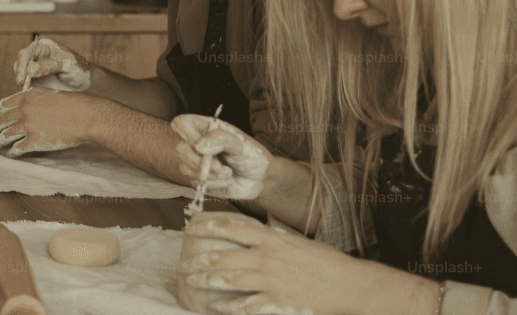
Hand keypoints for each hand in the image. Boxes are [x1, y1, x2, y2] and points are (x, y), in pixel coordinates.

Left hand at [0, 88, 98, 156]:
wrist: (85, 116)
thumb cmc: (74, 105)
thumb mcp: (50, 95)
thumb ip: (35, 100)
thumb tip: (24, 107)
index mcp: (27, 96)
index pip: (3, 104)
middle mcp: (24, 110)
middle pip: (1, 120)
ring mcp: (28, 126)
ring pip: (5, 136)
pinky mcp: (34, 141)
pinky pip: (17, 148)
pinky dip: (10, 152)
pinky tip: (8, 154)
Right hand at [13, 38, 92, 90]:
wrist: (86, 84)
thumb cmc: (79, 70)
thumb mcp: (67, 65)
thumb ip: (48, 66)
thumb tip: (29, 69)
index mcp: (43, 46)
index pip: (26, 53)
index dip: (21, 64)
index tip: (22, 77)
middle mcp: (37, 56)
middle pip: (20, 63)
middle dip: (20, 73)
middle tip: (23, 84)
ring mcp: (35, 69)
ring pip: (21, 74)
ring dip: (22, 82)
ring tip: (27, 89)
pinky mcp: (36, 81)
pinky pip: (26, 84)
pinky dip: (26, 88)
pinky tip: (30, 92)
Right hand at [171, 115, 270, 200]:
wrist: (261, 177)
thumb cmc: (251, 154)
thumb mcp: (240, 143)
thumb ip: (220, 139)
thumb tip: (199, 145)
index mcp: (204, 128)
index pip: (181, 124)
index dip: (188, 135)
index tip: (205, 145)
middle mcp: (196, 143)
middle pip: (180, 150)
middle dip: (200, 162)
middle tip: (220, 166)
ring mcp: (195, 162)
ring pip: (185, 168)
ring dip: (211, 174)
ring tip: (228, 172)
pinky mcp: (198, 179)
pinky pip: (197, 183)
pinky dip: (215, 184)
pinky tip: (227, 180)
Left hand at [179, 214, 429, 314]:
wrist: (350, 284)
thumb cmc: (326, 261)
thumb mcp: (297, 242)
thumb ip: (274, 239)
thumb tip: (256, 234)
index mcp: (272, 239)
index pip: (232, 228)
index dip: (208, 226)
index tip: (191, 226)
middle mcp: (266, 257)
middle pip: (222, 256)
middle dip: (199, 260)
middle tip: (184, 264)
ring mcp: (270, 280)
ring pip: (228, 279)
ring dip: (206, 280)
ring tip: (192, 282)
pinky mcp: (276, 301)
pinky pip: (244, 305)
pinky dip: (227, 306)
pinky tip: (215, 307)